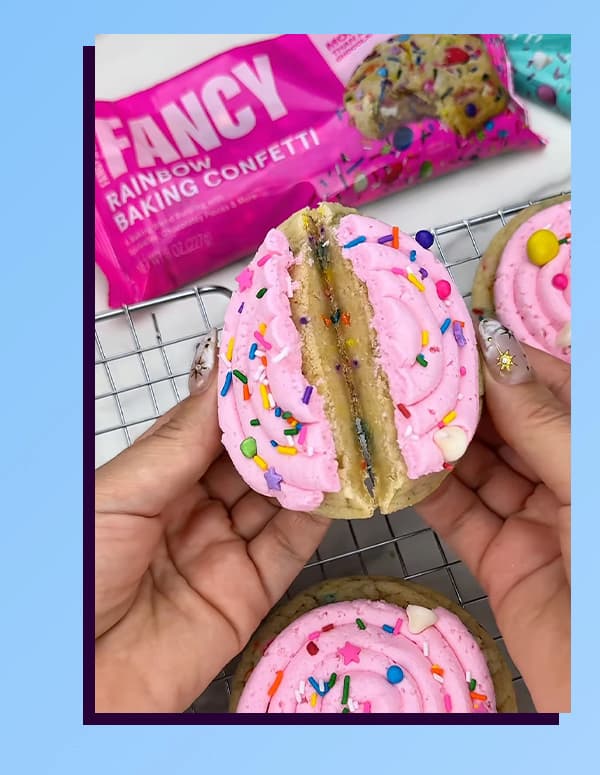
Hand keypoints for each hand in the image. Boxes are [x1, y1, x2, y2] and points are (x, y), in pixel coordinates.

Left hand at [95, 332, 329, 711]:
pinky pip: (289, 547)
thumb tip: (223, 374)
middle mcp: (193, 510)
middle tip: (325, 389)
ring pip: (276, 499)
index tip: (280, 360)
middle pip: (249, 462)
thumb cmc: (82, 573)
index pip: (210, 428)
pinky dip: (317, 517)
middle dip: (285, 428)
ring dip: (308, 467)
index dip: (244, 396)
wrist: (82, 683)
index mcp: (156, 481)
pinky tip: (339, 484)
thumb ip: (181, 441)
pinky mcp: (250, 593)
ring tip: (343, 427)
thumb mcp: (123, 493)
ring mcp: (224, 551)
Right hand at [416, 318, 569, 711]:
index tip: (453, 336)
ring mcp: (535, 522)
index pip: (548, 391)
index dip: (503, 362)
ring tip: (392, 412)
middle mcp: (567, 482)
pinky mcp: (502, 562)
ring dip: (437, 446)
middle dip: (461, 401)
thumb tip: (494, 354)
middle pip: (508, 429)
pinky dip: (428, 496)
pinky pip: (460, 518)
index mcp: (594, 453)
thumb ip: (540, 423)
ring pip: (479, 471)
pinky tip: (397, 469)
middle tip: (407, 372)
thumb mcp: (587, 483)